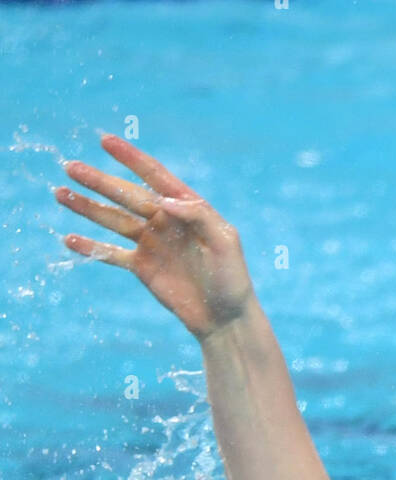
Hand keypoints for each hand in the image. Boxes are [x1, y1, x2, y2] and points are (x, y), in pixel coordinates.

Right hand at [55, 134, 254, 340]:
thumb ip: (198, 216)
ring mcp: (151, 243)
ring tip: (60, 193)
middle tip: (70, 167)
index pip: (155, 176)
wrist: (225, 319)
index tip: (105, 141)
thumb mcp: (224, 242)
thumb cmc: (232, 278)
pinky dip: (91, 247)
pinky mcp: (142, 267)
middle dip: (98, 181)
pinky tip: (69, 239)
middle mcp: (165, 220)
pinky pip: (112, 254)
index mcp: (186, 207)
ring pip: (113, 220)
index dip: (130, 158)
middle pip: (126, 195)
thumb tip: (164, 200)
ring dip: (87, 207)